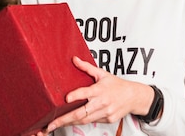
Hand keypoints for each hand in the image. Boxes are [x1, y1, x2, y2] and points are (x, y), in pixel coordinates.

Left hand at [34, 56, 154, 134]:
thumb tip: (74, 59)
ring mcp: (105, 113)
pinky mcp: (108, 120)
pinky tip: (71, 122)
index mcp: (100, 89)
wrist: (134, 97)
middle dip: (64, 119)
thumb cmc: (117, 84)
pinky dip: (81, 121)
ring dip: (69, 123)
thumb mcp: (102, 73)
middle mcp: (102, 102)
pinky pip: (92, 121)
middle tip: (50, 124)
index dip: (76, 96)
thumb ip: (87, 67)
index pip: (86, 93)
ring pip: (85, 120)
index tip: (66, 98)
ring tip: (55, 125)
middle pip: (81, 113)